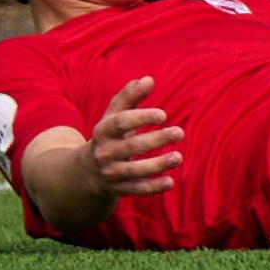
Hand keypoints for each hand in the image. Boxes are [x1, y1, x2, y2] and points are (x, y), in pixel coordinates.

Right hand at [83, 77, 183, 199]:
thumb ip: (130, 96)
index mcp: (103, 131)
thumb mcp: (114, 114)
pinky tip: (170, 182)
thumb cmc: (110, 134)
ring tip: (178, 157)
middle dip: (156, 140)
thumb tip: (149, 79)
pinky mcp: (120, 189)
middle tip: (180, 132)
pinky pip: (136, 190)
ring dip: (158, 164)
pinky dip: (153, 188)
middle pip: (131, 146)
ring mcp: (111, 173)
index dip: (142, 118)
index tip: (163, 114)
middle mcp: (105, 153)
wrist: (88, 170)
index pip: (120, 123)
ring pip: (134, 171)